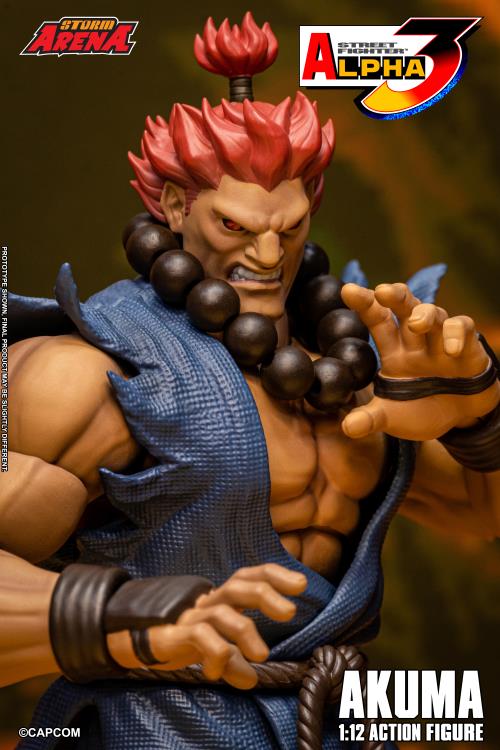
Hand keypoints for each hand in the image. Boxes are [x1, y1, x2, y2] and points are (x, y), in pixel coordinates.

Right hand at [107, 564, 306, 688]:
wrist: (141, 643)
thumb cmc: (186, 640)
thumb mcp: (217, 650)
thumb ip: (236, 662)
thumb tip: (252, 680)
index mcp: (224, 598)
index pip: (250, 576)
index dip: (275, 575)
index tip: (301, 585)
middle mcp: (210, 600)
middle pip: (239, 585)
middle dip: (267, 595)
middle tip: (290, 613)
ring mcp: (193, 614)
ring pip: (222, 611)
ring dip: (245, 631)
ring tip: (261, 655)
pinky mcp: (177, 632)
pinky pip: (200, 636)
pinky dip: (216, 653)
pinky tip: (218, 671)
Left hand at [340, 282, 499, 440]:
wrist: (462, 420)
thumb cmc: (423, 410)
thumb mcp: (394, 418)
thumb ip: (372, 420)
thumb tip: (348, 428)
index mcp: (394, 351)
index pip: (377, 320)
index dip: (364, 304)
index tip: (347, 290)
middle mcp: (416, 341)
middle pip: (404, 307)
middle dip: (394, 295)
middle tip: (382, 291)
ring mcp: (441, 340)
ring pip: (433, 313)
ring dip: (425, 314)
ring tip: (417, 324)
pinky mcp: (468, 346)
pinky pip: (462, 328)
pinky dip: (457, 334)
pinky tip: (452, 350)